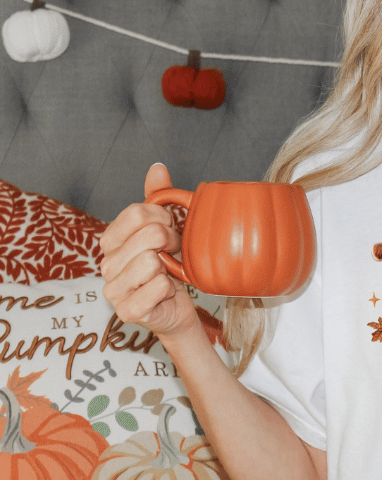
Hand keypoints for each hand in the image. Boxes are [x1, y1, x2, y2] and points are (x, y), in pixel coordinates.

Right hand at [99, 164, 198, 339]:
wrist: (176, 309)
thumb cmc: (170, 269)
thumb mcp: (164, 230)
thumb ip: (157, 199)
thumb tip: (158, 167)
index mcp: (110, 241)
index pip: (137, 213)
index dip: (163, 218)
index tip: (171, 230)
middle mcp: (105, 264)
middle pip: (149, 236)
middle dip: (172, 243)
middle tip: (173, 255)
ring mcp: (113, 289)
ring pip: (151, 262)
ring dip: (171, 268)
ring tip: (169, 274)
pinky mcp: (127, 311)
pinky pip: (158, 287)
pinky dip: (170, 289)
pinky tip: (165, 293)